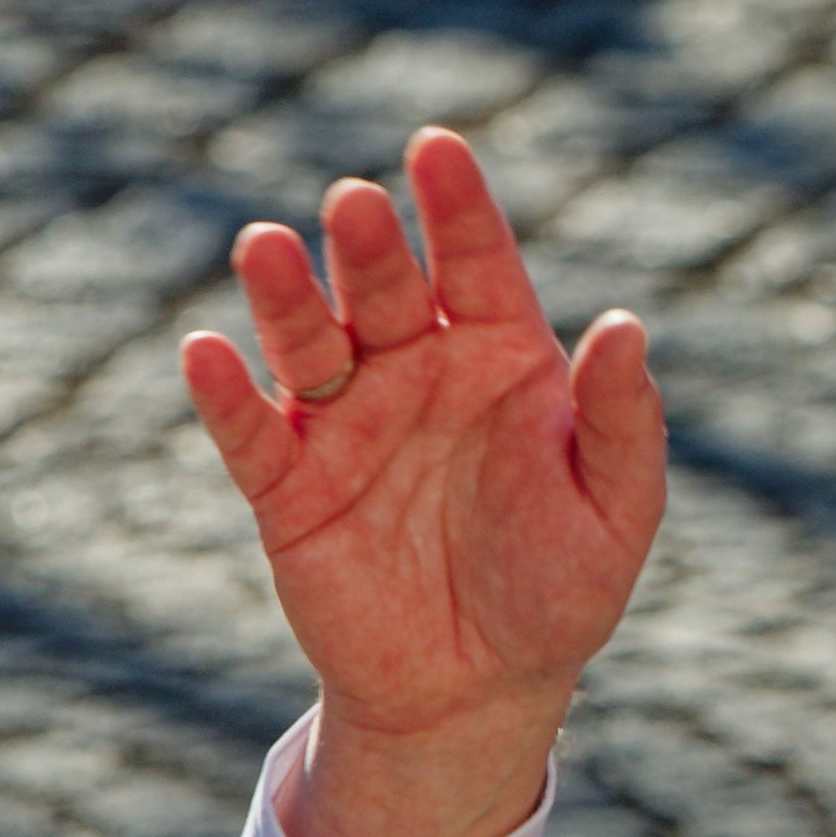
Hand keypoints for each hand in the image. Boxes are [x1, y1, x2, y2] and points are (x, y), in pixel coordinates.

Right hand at [182, 128, 665, 836]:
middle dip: (370, 245)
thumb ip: (619, 419)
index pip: (479, 264)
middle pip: (387, 289)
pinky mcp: (289, 488)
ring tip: (267, 246)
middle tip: (356, 203)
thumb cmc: (561, 587)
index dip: (459, 207)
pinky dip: (226, 395)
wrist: (485, 688)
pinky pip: (250, 433)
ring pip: (308, 341)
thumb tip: (628, 324)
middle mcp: (417, 373)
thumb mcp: (615, 507)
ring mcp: (347, 424)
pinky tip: (207, 353)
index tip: (438, 147)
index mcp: (502, 360)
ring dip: (287, 296)